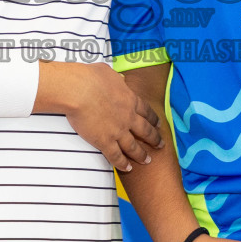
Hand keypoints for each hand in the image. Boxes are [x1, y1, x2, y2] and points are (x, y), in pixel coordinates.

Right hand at [36, 61, 164, 170]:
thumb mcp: (108, 73)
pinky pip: (116, 156)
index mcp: (130, 100)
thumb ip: (115, 79)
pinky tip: (128, 168)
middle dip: (154, 139)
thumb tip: (117, 78)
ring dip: (141, 155)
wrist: (79, 91)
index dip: (153, 119)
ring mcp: (118, 131)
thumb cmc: (90, 77)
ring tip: (148, 161)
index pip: (146, 112)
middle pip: (145, 131)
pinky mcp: (105, 141)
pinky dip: (123, 164)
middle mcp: (128, 117)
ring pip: (134, 147)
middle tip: (160, 145)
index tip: (158, 124)